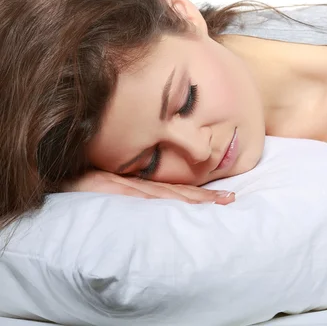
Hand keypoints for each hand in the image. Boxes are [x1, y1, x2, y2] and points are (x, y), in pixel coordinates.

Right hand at [61, 170, 234, 204]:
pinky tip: (177, 202)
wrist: (51, 166)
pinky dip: (158, 198)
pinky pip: (135, 193)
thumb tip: (158, 201)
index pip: (174, 190)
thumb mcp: (111, 184)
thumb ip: (131, 190)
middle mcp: (133, 182)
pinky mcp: (106, 186)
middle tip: (231, 198)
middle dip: (205, 197)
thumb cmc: (81, 175)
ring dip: (192, 199)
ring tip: (218, 202)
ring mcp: (121, 184)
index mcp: (137, 181)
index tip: (225, 196)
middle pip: (175, 192)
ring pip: (162, 194)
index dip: (201, 194)